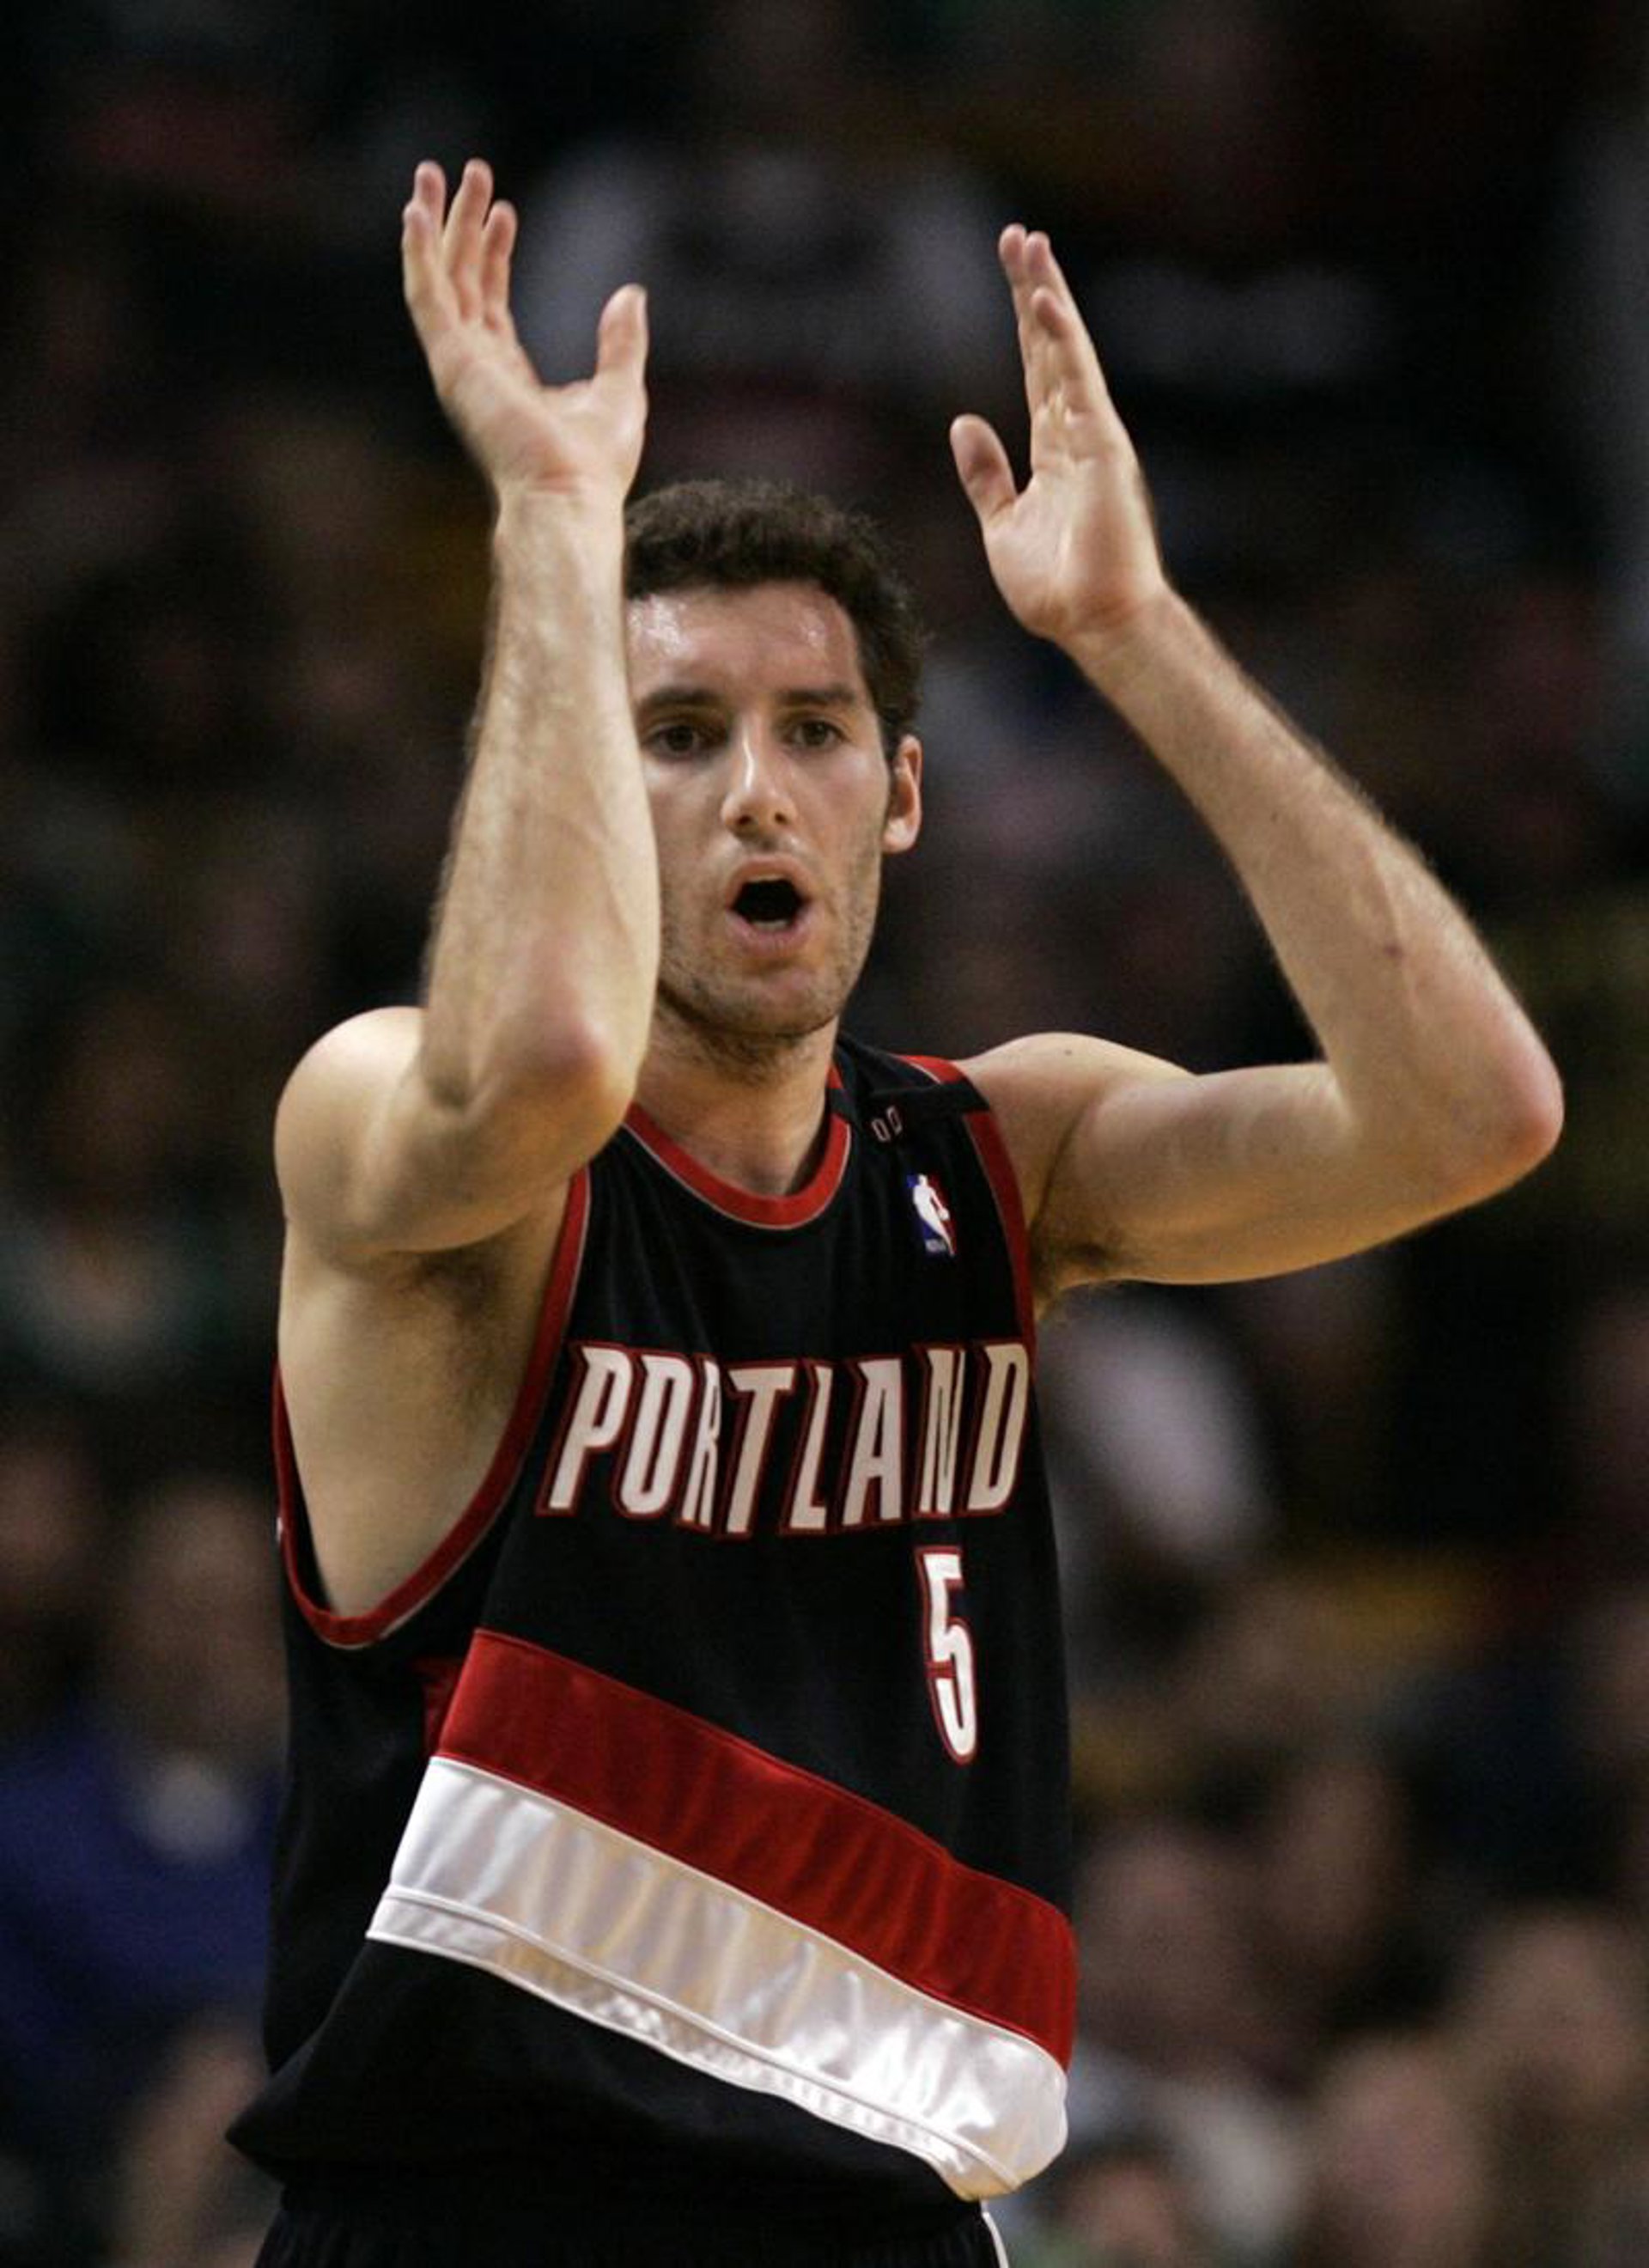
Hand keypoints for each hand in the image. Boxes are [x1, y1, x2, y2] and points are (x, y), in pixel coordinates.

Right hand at [402, 158, 647, 506]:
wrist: (570, 498)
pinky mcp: (453, 363)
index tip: (506, 212)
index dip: (495, 255)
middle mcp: (476, 370)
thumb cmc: (594, 468)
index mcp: (507, 379)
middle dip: (462, 227)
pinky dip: (417, 254)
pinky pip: (427, 297)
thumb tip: (631, 294)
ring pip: (438, 281)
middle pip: (461, 283)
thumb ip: (621, 343)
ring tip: (434, 173)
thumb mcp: (621, 391)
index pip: (491, 305)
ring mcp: (460, 367)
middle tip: (470, 174)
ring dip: (435, 226)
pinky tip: (415, 211)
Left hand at [951, 227, 1167, 656]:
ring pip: (1066, 350)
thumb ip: (985, 474)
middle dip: (1034, 289)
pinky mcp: (1102, 447)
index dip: (1024, 318)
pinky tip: (1043, 301)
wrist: (1092, 623)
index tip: (1013, 269)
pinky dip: (1061, 340)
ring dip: (1047, 296)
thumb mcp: (1001, 523)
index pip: (1036, 366)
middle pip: (1051, 345)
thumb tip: (964, 424)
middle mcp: (1077, 431)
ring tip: (1029, 245)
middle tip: (1018, 235)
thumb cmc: (1056, 587)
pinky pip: (1077, 382)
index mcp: (1054, 447)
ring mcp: (1092, 435)